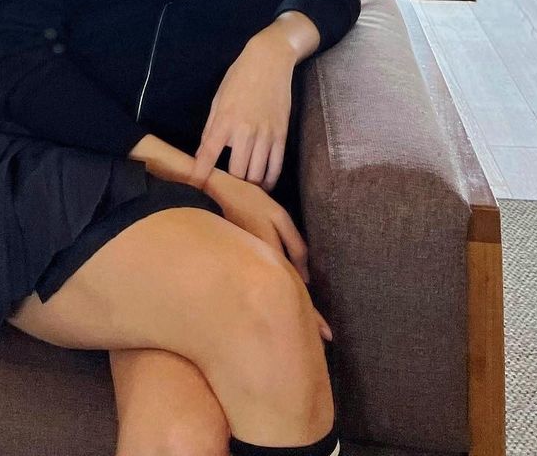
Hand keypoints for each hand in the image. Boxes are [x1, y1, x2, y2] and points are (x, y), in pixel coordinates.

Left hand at [188, 29, 297, 191]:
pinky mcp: (282, 135)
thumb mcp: (218, 98)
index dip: (201, 173)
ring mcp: (266, 135)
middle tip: (226, 190)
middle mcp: (245, 131)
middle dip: (231, 185)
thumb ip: (211, 127)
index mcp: (225, 120)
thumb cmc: (239, 77)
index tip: (195, 187)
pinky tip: (264, 185)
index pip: (209, 153)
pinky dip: (269, 180)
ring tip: (244, 191)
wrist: (269, 61)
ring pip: (258, 174)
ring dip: (250, 187)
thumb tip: (202, 152)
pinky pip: (276, 166)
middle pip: (238, 172)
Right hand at [204, 168, 331, 343]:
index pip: (297, 293)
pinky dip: (267, 303)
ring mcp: (243, 272)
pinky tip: (273, 313)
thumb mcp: (277, 214)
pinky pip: (254, 290)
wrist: (208, 192)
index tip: (328, 336)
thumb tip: (306, 278)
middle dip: (301, 325)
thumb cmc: (247, 200)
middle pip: (283, 304)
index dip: (314, 316)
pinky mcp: (232, 269)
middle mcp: (257, 271)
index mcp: (272, 258)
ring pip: (268, 301)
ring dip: (283, 317)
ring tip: (299, 337)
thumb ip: (294, 245)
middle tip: (320, 343)